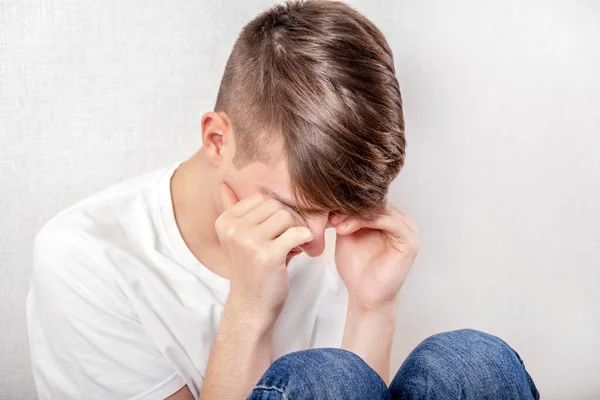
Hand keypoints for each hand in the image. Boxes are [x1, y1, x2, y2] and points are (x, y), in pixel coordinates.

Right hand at [215, 182, 312, 320]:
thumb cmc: (252, 270)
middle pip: (275, 205)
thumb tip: (224, 181)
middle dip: (288, 220)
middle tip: (289, 239)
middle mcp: (233, 229)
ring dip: (296, 230)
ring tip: (292, 246)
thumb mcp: (238, 238)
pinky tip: (301, 250)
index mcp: (225, 221)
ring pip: (287, 216)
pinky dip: (305, 240)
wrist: (252, 306)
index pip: (261, 197)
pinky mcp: (267, 256)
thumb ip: (235, 210)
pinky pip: (297, 233)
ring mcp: (248, 242)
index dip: (276, 211)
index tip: (277, 230)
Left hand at [333, 204, 418, 310]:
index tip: (324, 208)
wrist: (364, 295)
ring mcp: (408, 229)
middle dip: (349, 208)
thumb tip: (332, 195)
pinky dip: (366, 221)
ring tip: (335, 224)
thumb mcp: (347, 233)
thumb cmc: (357, 267)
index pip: (369, 199)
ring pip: (380, 210)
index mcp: (389, 216)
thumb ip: (345, 215)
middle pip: (375, 202)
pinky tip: (345, 229)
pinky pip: (389, 222)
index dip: (346, 202)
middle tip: (328, 215)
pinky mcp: (410, 241)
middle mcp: (401, 219)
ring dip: (354, 214)